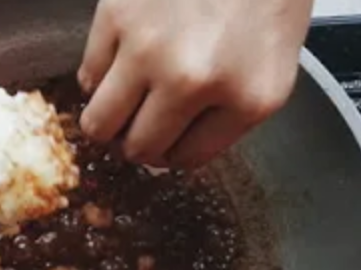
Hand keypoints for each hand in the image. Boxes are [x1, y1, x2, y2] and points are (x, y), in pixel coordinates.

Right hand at [77, 0, 312, 168]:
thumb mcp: (272, 60)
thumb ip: (227, 110)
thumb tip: (169, 146)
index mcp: (249, 98)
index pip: (187, 159)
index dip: (170, 151)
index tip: (163, 139)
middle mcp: (196, 82)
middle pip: (139, 148)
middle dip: (135, 140)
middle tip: (136, 121)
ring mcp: (150, 50)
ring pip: (100, 122)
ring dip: (106, 117)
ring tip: (120, 98)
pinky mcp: (116, 18)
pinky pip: (88, 74)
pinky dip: (99, 73)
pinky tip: (121, 55)